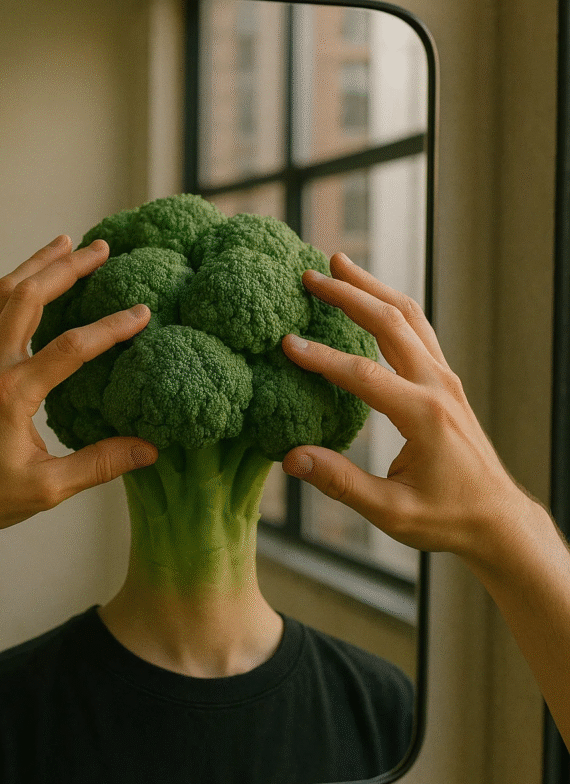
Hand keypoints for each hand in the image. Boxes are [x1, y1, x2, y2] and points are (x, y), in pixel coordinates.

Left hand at [0, 235, 156, 545]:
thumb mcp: (48, 487)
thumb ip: (100, 464)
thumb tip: (148, 450)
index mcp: (13, 393)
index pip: (72, 347)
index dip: (111, 327)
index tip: (142, 313)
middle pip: (29, 296)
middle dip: (67, 267)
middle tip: (100, 249)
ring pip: (3, 294)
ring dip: (35, 265)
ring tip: (64, 244)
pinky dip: (12, 287)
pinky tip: (26, 282)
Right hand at [281, 253, 526, 561]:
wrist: (496, 518)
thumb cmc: (447, 518)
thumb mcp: (391, 512)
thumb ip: (341, 483)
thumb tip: (291, 459)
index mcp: (423, 416)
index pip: (363, 375)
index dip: (322, 358)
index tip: (287, 343)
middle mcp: (438, 387)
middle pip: (390, 323)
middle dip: (349, 294)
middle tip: (310, 274)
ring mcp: (445, 380)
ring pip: (409, 317)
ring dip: (372, 288)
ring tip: (339, 265)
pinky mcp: (446, 383)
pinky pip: (418, 331)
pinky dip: (390, 307)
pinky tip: (370, 299)